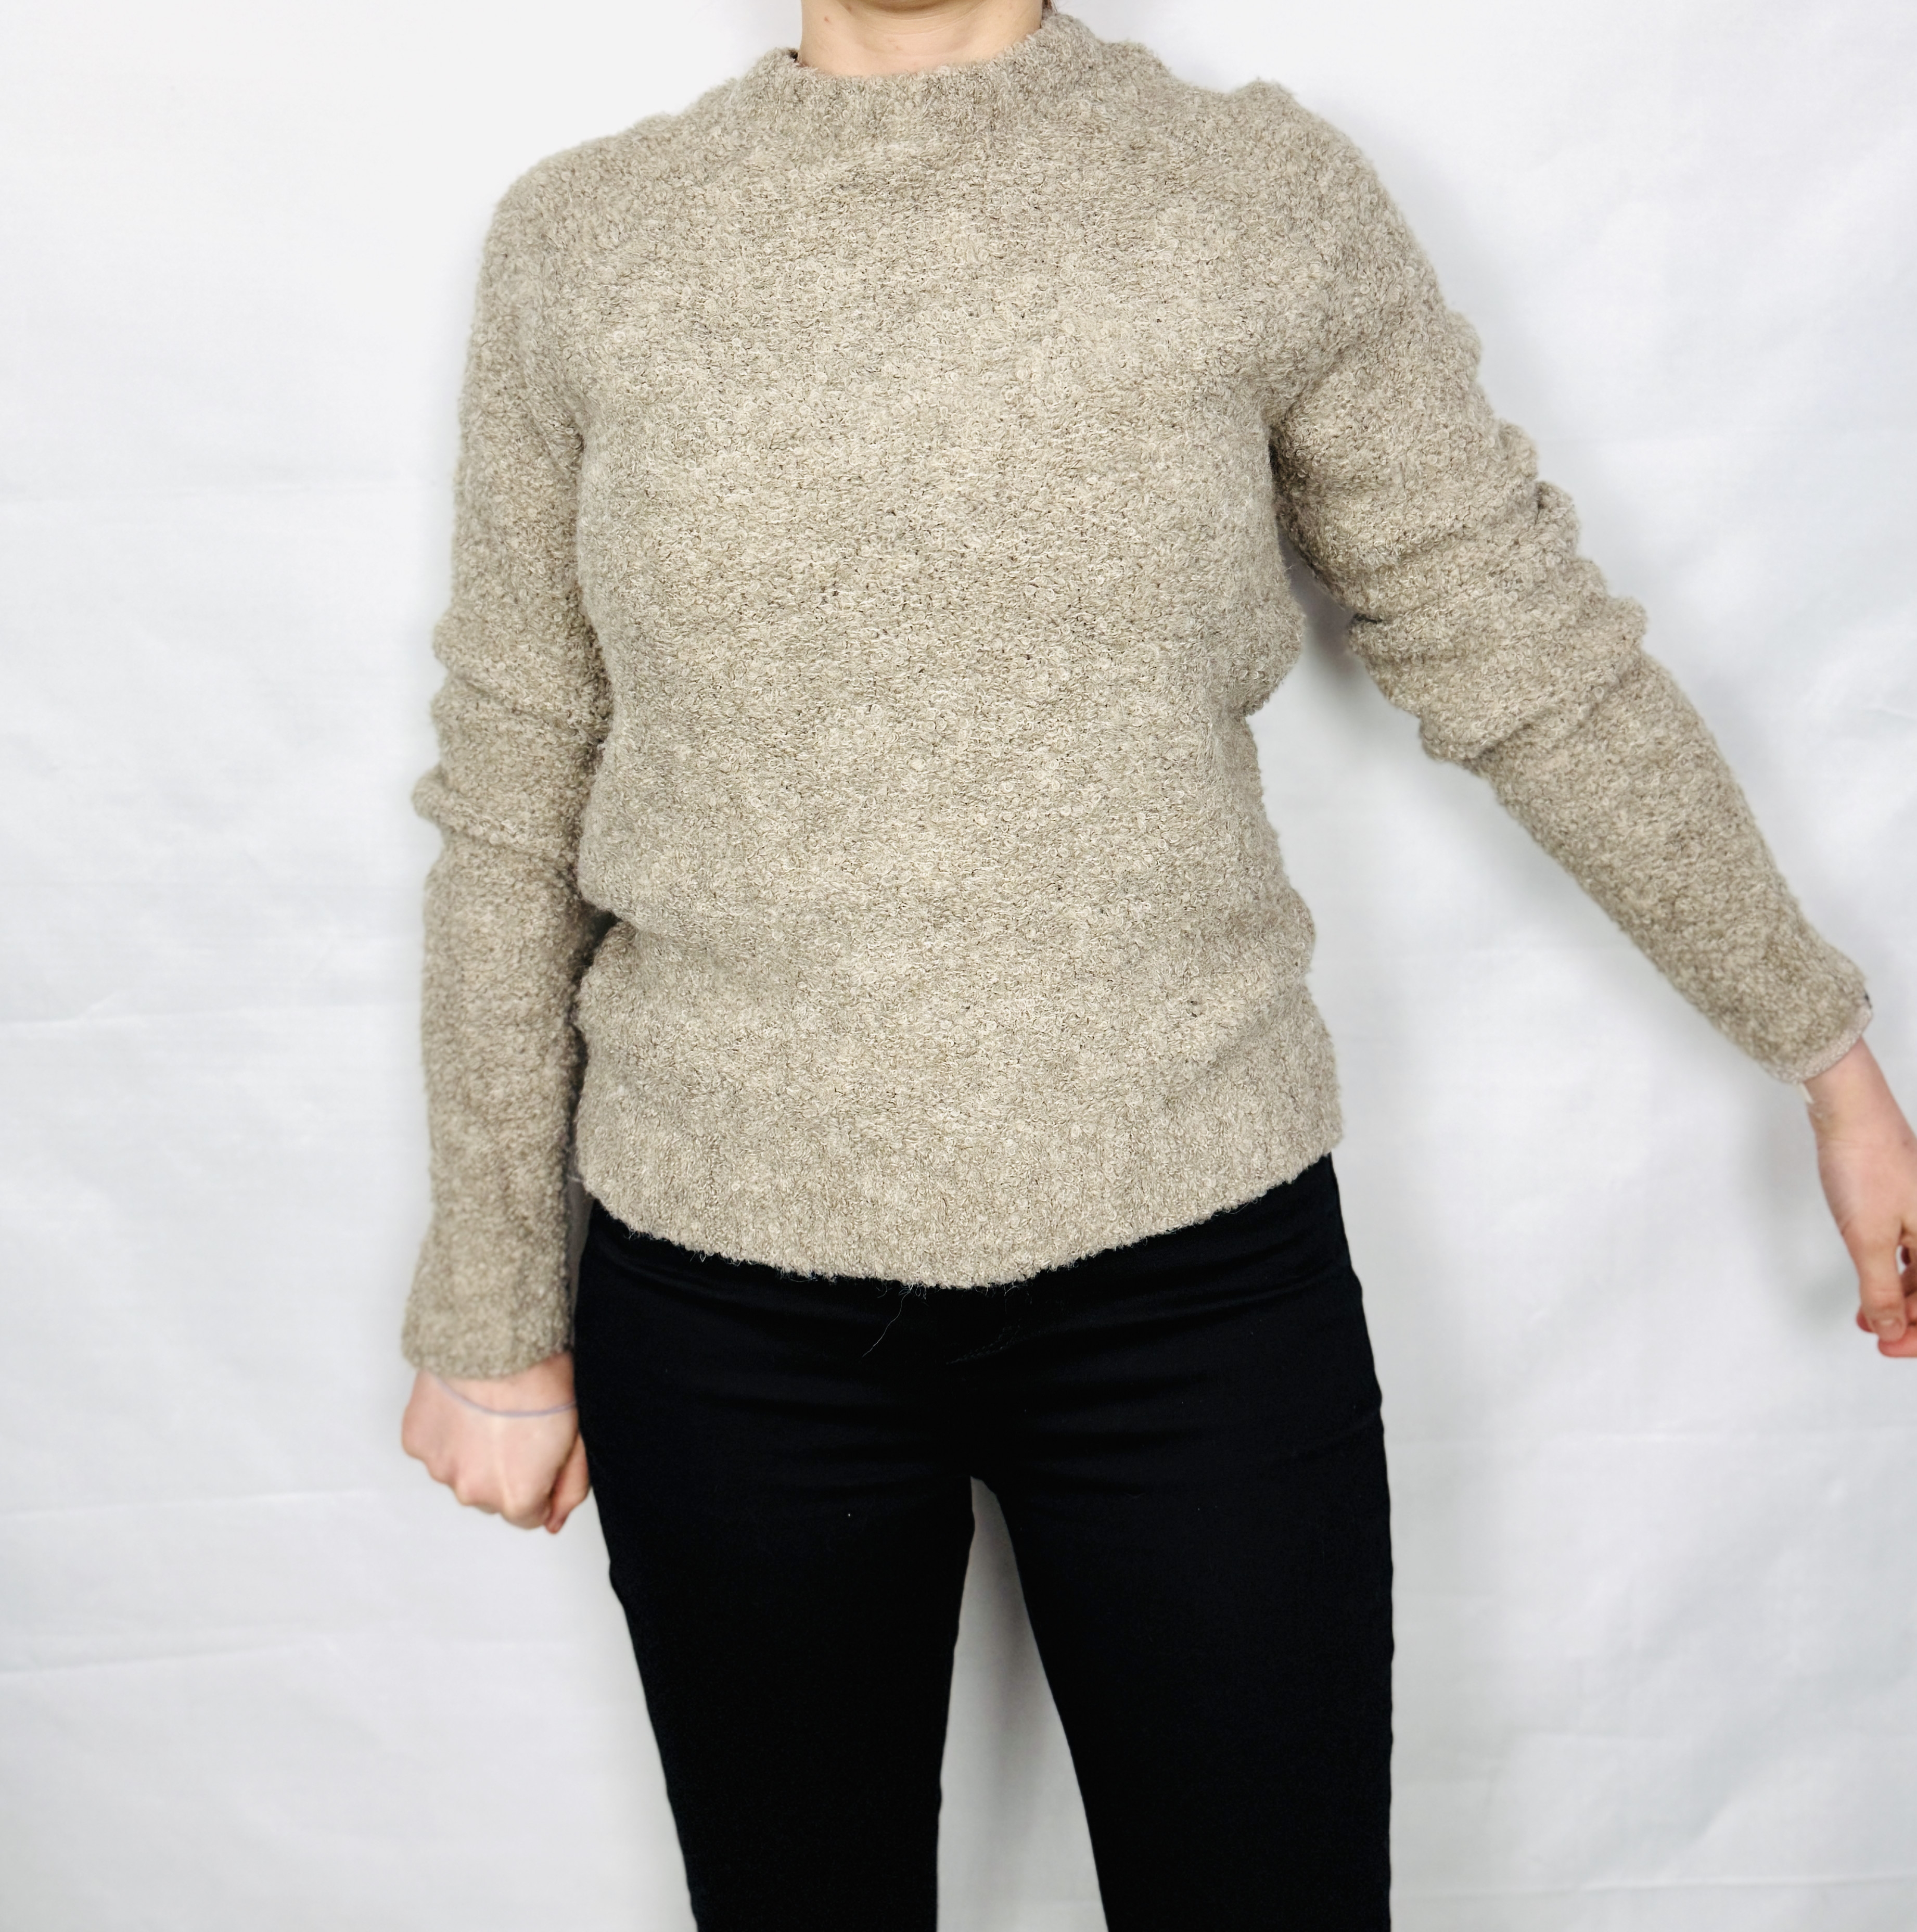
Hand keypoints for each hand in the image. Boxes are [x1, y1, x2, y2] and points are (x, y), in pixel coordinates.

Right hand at [401, 1350, 590, 1531]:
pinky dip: (447, 1434)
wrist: (498, 1339)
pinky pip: (435, 1448)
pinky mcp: (416, 1441)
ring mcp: (439, 1467)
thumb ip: (569, 1488)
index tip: (540, 1453)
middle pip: (491, 1497)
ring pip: (460, 1473)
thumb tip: (554, 1521)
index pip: (529, 1516)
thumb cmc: (541, 1380)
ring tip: (489, 1411)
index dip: (539, 1484)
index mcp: (516, 1497)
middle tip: (516, 1426)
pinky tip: (464, 1404)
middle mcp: (473, 1492)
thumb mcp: (576, 1437)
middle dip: (504, 1471)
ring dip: (472, 1453)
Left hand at [1802, 1039, 1916, 1356]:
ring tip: (1867, 1316)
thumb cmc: (1864, 1163)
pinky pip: (1913, 1248)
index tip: (1889, 1347)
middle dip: (1909, 1318)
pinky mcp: (1910, 1201)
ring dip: (1900, 1297)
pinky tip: (1875, 1282)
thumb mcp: (1869, 1238)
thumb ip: (1883, 1288)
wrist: (1849, 1111)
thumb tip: (1891, 1328)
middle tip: (1878, 1338)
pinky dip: (1894, 1271)